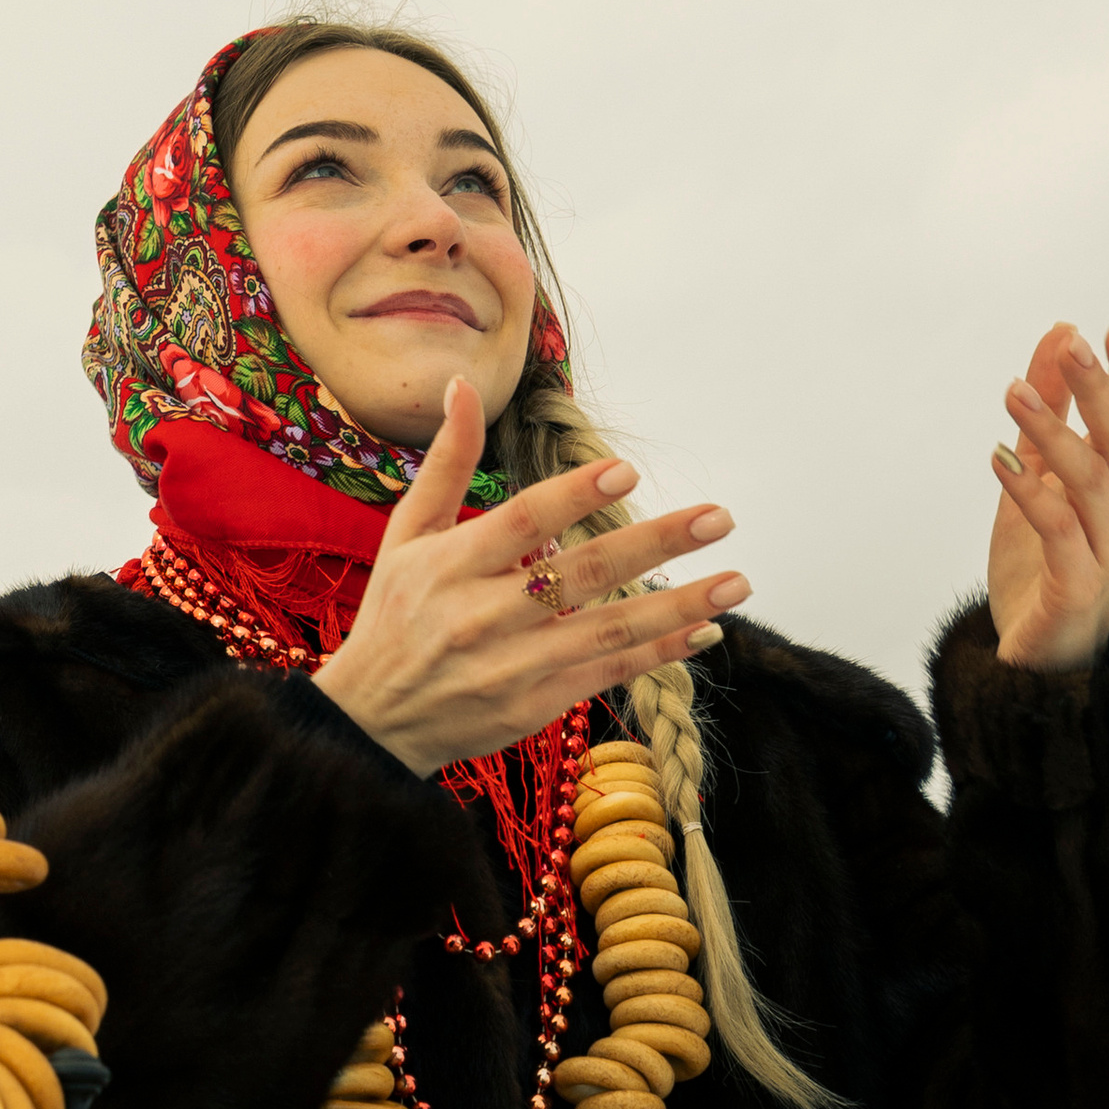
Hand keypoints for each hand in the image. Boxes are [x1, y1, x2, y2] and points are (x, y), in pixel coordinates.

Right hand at [315, 378, 748, 776]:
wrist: (372, 723)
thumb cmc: (392, 618)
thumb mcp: (405, 535)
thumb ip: (446, 462)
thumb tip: (461, 386)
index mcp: (449, 565)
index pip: (521, 522)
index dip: (575, 496)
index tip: (628, 471)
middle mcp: (482, 616)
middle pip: (581, 573)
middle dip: (656, 544)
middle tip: (718, 518)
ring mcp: (512, 666)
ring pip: (608, 630)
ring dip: (678, 605)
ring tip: (736, 581)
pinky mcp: (533, 706)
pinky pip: (608, 674)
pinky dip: (659, 653)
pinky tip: (704, 631)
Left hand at [987, 319, 1108, 672]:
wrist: (1040, 663)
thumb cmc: (1042, 569)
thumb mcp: (1035, 479)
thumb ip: (1047, 414)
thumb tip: (1058, 334)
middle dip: (1097, 389)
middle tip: (1071, 343)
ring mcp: (1107, 552)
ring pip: (1090, 481)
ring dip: (1053, 432)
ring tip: (1012, 393)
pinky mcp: (1077, 588)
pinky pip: (1059, 531)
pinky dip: (1030, 492)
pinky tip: (997, 458)